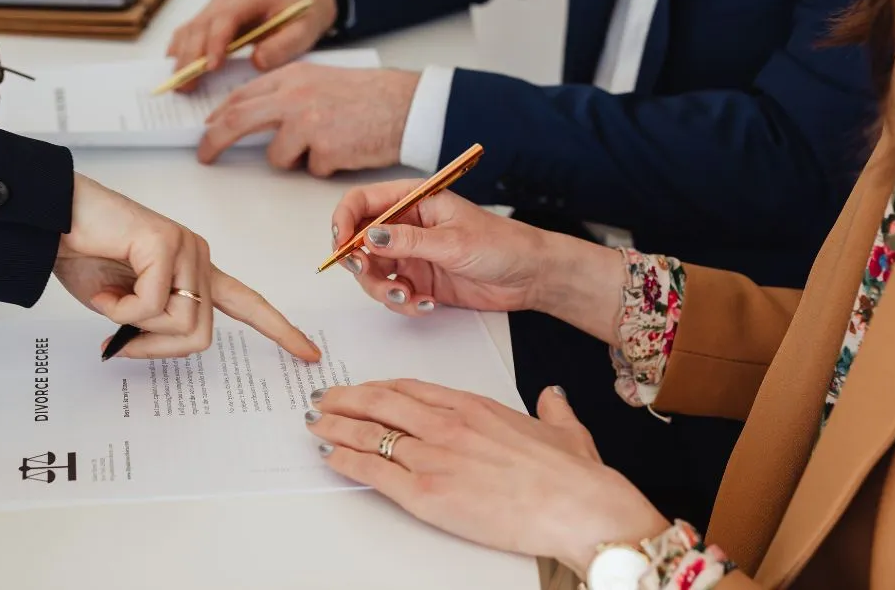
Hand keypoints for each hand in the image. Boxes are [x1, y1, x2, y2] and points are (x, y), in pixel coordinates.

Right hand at [54, 173, 321, 361]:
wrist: (50, 218)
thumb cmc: (81, 254)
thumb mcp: (120, 305)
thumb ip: (147, 325)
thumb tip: (144, 348)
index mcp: (194, 271)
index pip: (248, 304)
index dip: (278, 331)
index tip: (309, 354)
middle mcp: (198, 257)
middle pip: (199, 336)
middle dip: (153, 348)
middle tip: (116, 342)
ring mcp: (186, 248)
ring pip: (180, 324)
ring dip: (135, 326)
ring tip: (107, 298)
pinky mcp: (166, 243)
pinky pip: (152, 305)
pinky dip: (119, 308)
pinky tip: (103, 286)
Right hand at [166, 0, 337, 91]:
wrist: (297, 4)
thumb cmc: (300, 18)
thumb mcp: (302, 33)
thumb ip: (283, 46)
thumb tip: (256, 62)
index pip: (225, 17)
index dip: (215, 42)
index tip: (211, 67)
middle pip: (201, 24)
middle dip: (192, 56)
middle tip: (187, 85)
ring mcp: (216, 5)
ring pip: (190, 29)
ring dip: (183, 57)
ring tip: (181, 84)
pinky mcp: (210, 17)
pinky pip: (189, 32)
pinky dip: (181, 51)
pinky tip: (179, 70)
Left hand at [199, 65, 418, 175]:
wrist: (406, 106)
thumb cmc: (368, 96)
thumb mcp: (319, 81)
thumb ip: (285, 94)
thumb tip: (251, 117)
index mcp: (291, 77)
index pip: (241, 96)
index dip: (219, 116)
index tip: (208, 129)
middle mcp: (294, 97)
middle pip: (238, 121)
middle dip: (214, 140)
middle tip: (205, 156)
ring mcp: (308, 124)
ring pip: (277, 157)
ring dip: (296, 159)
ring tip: (327, 144)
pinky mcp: (325, 150)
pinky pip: (310, 170)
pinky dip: (325, 167)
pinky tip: (346, 149)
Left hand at [305, 380, 668, 571]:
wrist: (578, 507)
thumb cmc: (573, 476)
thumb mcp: (566, 429)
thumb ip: (551, 410)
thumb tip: (551, 397)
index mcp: (474, 406)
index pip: (410, 387)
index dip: (379, 387)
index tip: (363, 388)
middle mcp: (447, 424)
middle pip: (380, 402)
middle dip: (345, 399)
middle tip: (324, 398)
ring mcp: (434, 457)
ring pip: (369, 432)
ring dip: (335, 426)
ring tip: (315, 423)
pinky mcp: (427, 493)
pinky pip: (373, 471)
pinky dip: (346, 460)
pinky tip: (330, 456)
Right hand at [330, 180, 627, 342]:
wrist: (530, 276)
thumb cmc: (502, 244)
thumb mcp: (452, 241)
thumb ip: (408, 242)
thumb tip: (368, 237)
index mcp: (413, 201)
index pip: (361, 202)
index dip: (344, 221)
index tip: (342, 245)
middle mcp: (406, 226)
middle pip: (359, 242)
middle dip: (360, 264)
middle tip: (372, 276)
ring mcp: (410, 255)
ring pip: (372, 273)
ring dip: (383, 289)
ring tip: (408, 298)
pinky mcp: (418, 281)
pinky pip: (393, 294)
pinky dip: (403, 303)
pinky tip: (427, 304)